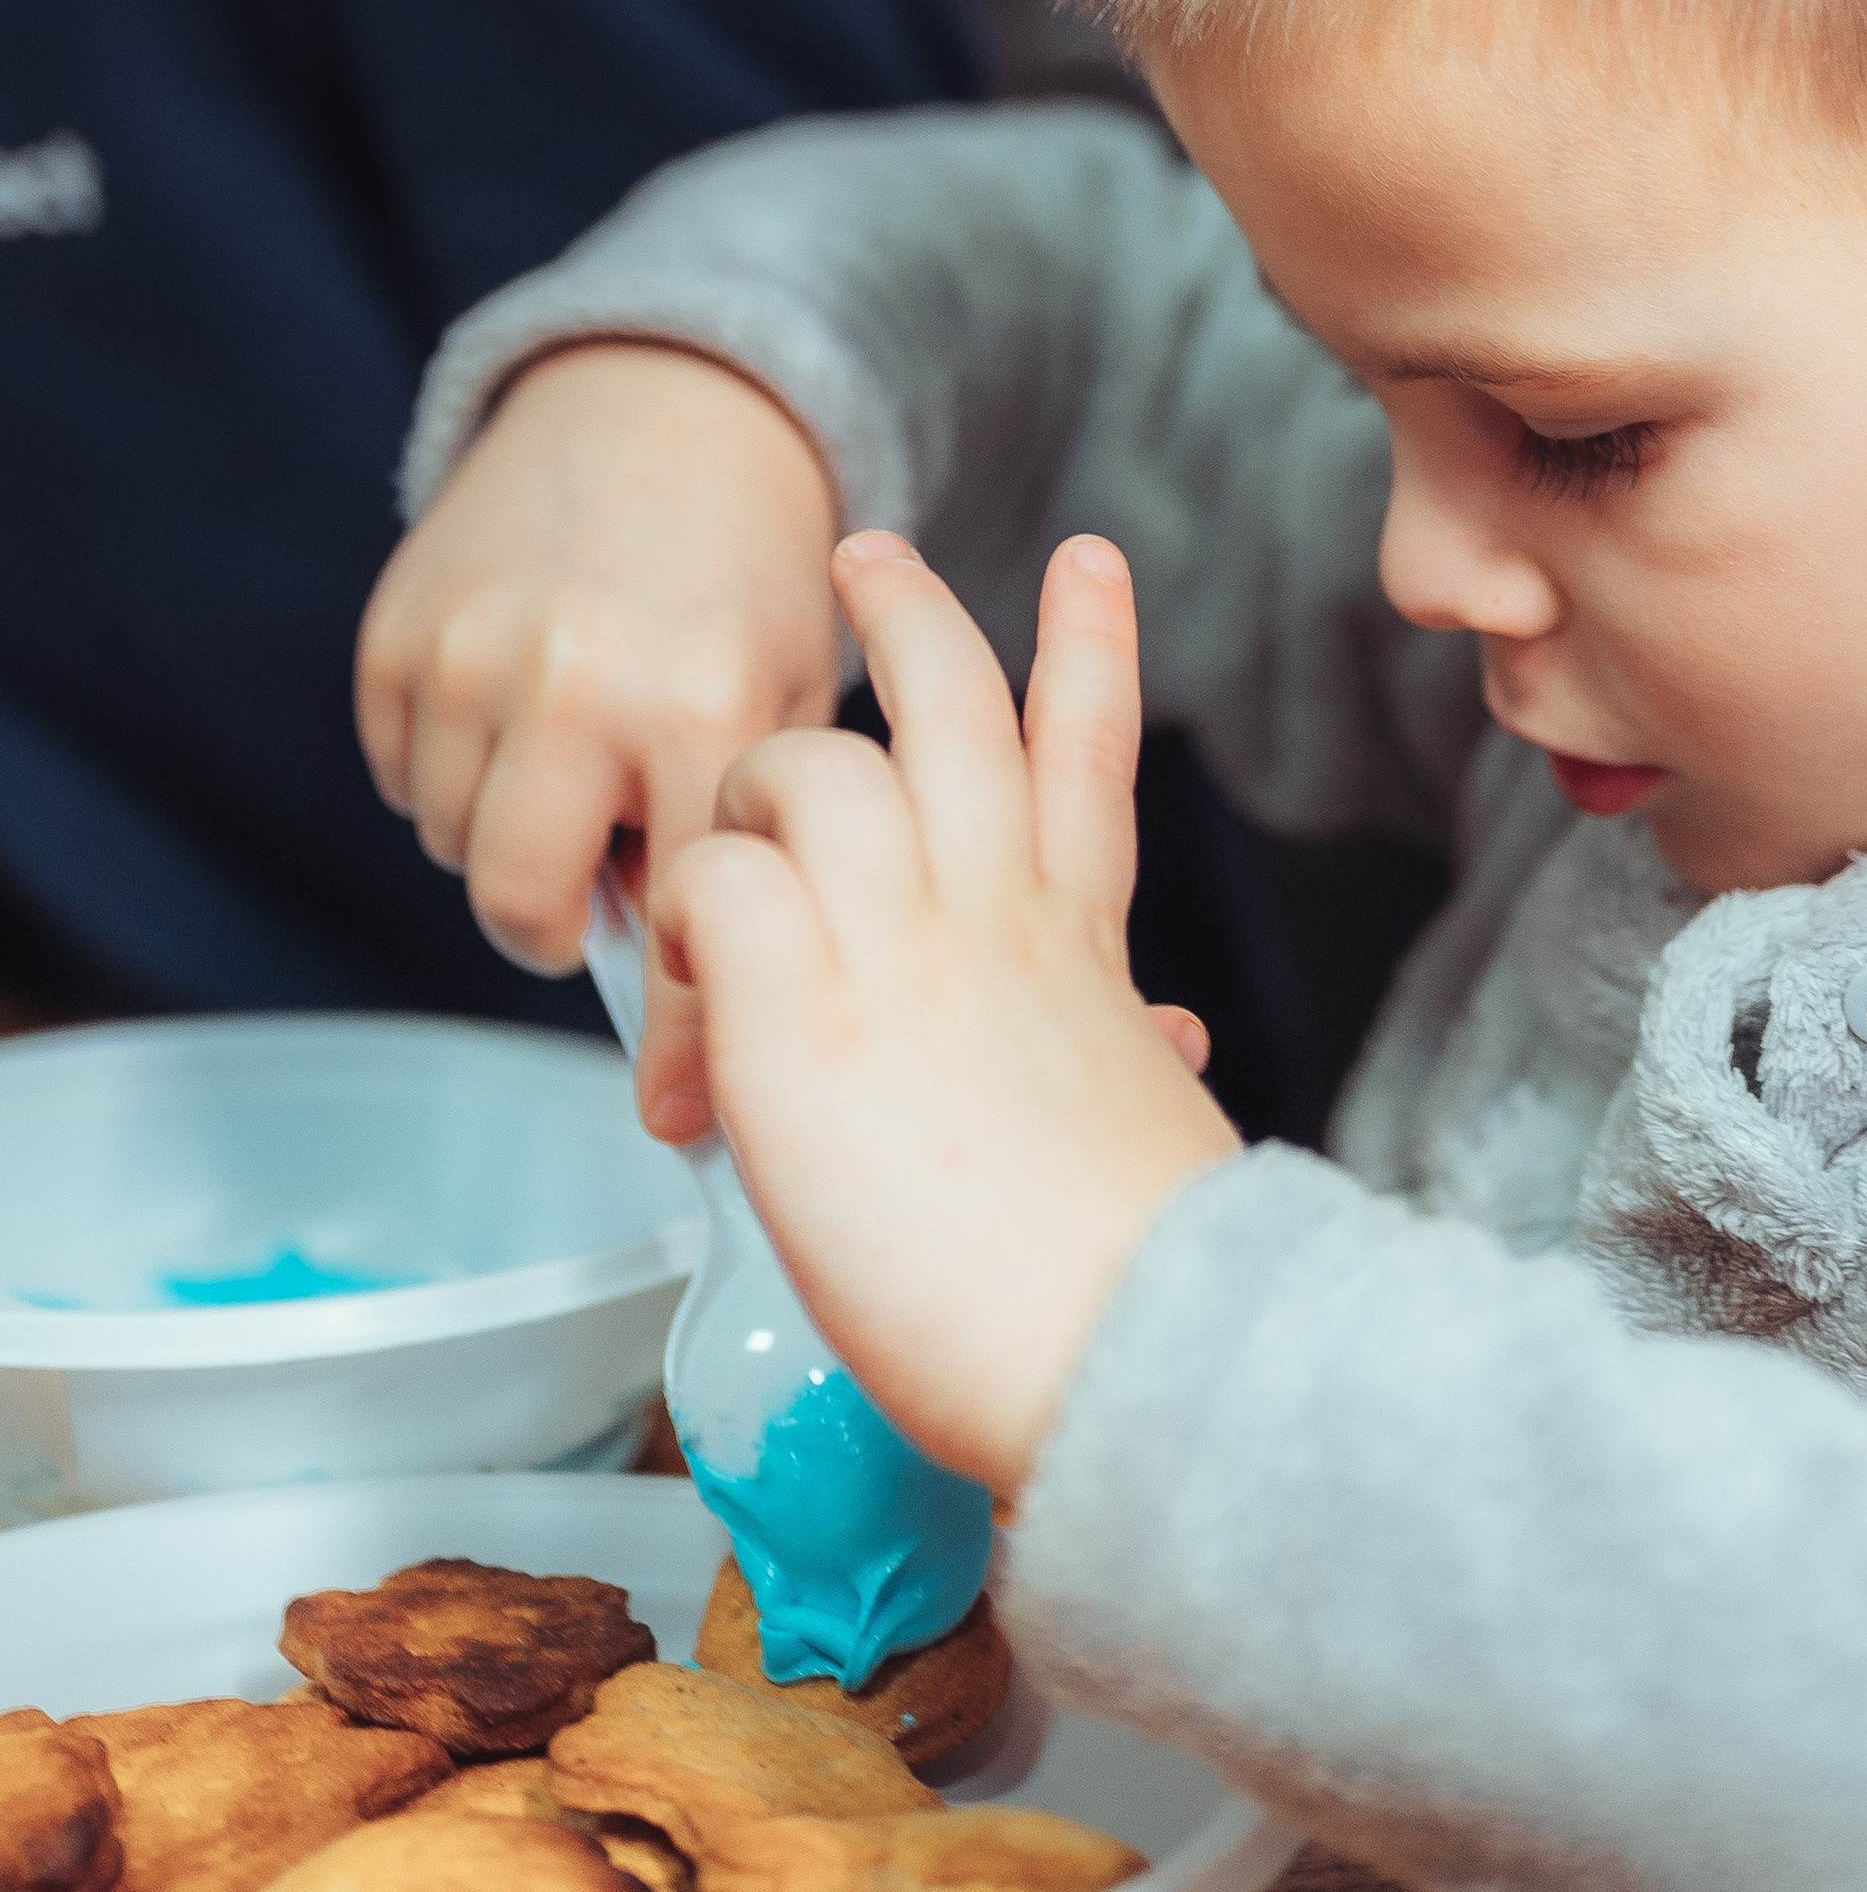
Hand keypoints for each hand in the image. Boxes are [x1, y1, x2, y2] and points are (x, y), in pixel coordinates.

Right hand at [355, 343, 841, 1127]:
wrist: (670, 415)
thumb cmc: (750, 580)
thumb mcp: (796, 706)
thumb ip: (764, 844)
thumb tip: (726, 1030)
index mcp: (701, 709)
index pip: (692, 927)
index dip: (683, 1041)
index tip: (677, 1119)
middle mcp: (576, 684)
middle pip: (519, 907)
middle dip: (559, 918)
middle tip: (607, 878)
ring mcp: (470, 654)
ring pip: (453, 844)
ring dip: (511, 830)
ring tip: (581, 755)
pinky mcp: (397, 631)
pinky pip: (401, 774)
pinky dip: (455, 768)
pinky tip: (524, 708)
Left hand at [654, 531, 1240, 1495]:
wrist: (1132, 1336)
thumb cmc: (1135, 1276)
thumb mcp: (1148, 1128)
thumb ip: (1132, 1054)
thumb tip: (1163, 1034)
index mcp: (1081, 950)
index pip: (1085, 760)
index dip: (1087, 650)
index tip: (1085, 562)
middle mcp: (996, 912)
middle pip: (950, 705)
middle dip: (909, 614)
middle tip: (866, 555)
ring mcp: (898, 940)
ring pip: (809, 760)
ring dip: (748, 779)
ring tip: (708, 820)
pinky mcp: (795, 1002)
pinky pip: (713, 881)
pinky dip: (684, 915)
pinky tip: (678, 985)